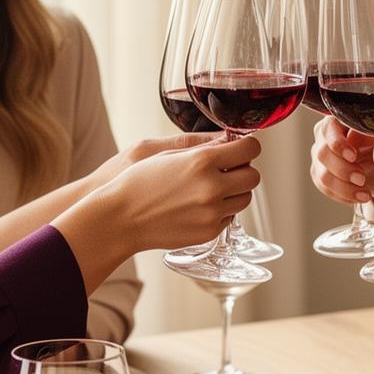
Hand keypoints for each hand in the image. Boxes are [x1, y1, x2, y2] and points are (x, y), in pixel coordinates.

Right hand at [84, 133, 261, 252]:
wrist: (120, 218)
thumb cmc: (137, 182)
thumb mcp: (167, 153)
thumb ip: (204, 147)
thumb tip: (229, 141)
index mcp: (202, 161)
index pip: (250, 149)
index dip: (247, 146)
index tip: (242, 148)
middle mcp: (211, 188)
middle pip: (253, 176)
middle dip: (243, 170)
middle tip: (229, 169)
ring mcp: (212, 213)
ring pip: (245, 199)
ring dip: (235, 191)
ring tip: (213, 188)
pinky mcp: (209, 232)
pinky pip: (229, 217)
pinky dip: (221, 210)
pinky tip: (200, 205)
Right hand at [309, 115, 373, 205]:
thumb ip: (368, 134)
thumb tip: (355, 137)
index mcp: (335, 123)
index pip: (329, 129)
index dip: (339, 144)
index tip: (353, 156)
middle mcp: (323, 140)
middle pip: (323, 154)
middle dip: (343, 169)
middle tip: (362, 179)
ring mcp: (320, 160)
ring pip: (323, 176)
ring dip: (345, 187)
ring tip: (365, 194)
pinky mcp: (322, 178)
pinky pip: (327, 190)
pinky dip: (344, 196)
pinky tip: (359, 197)